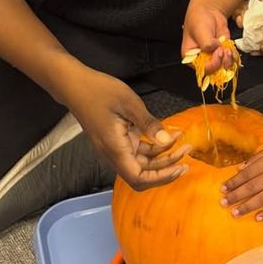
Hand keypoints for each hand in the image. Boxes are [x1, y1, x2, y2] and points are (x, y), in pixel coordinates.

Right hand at [64, 68, 190, 189]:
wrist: (75, 85)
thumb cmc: (99, 91)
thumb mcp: (129, 104)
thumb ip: (149, 124)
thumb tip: (168, 142)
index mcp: (116, 149)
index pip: (139, 178)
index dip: (160, 178)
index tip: (179, 168)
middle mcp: (115, 154)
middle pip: (143, 175)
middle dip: (166, 169)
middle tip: (187, 157)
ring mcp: (116, 148)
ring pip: (143, 163)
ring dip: (163, 157)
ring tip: (184, 144)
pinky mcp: (118, 140)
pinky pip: (139, 151)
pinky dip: (155, 146)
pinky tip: (171, 134)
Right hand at [183, 4, 232, 72]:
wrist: (209, 11)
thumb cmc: (199, 20)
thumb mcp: (200, 32)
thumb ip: (207, 44)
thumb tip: (216, 50)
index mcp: (191, 58)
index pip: (203, 69)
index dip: (213, 64)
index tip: (218, 53)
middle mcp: (203, 60)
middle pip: (214, 71)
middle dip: (222, 62)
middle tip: (223, 50)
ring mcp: (214, 57)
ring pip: (224, 68)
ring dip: (228, 60)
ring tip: (227, 48)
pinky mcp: (223, 53)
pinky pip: (230, 60)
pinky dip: (233, 56)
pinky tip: (230, 47)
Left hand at [221, 144, 262, 219]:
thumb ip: (255, 158)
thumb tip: (239, 168)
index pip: (246, 175)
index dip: (233, 182)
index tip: (222, 189)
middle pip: (251, 188)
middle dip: (235, 196)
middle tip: (223, 203)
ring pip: (262, 199)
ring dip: (247, 207)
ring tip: (234, 213)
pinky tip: (257, 218)